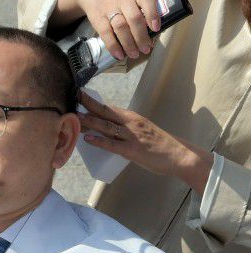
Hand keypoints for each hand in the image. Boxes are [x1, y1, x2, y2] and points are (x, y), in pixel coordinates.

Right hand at [53, 0, 160, 60]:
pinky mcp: (99, 19)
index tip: (156, 28)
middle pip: (134, 18)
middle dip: (141, 37)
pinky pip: (107, 34)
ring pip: (121, 27)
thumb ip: (141, 11)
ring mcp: (110, 9)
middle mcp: (123, 0)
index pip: (147, 0)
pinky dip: (114, 46)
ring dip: (129, 44)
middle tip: (145, 49)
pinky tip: (120, 55)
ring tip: (134, 54)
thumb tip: (151, 34)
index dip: (153, 14)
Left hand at [78, 91, 212, 194]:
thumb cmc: (160, 146)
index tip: (80, 96)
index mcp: (133, 118)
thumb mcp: (142, 133)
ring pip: (106, 126)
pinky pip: (113, 144)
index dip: (94, 102)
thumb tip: (110, 133)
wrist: (179, 155)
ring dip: (89, 121)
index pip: (109, 108)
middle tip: (73, 98)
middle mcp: (131, 123)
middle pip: (105, 111)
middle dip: (88, 104)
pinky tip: (87, 138)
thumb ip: (127, 131)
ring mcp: (132, 136)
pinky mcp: (133, 150)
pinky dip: (99, 141)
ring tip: (74, 117)